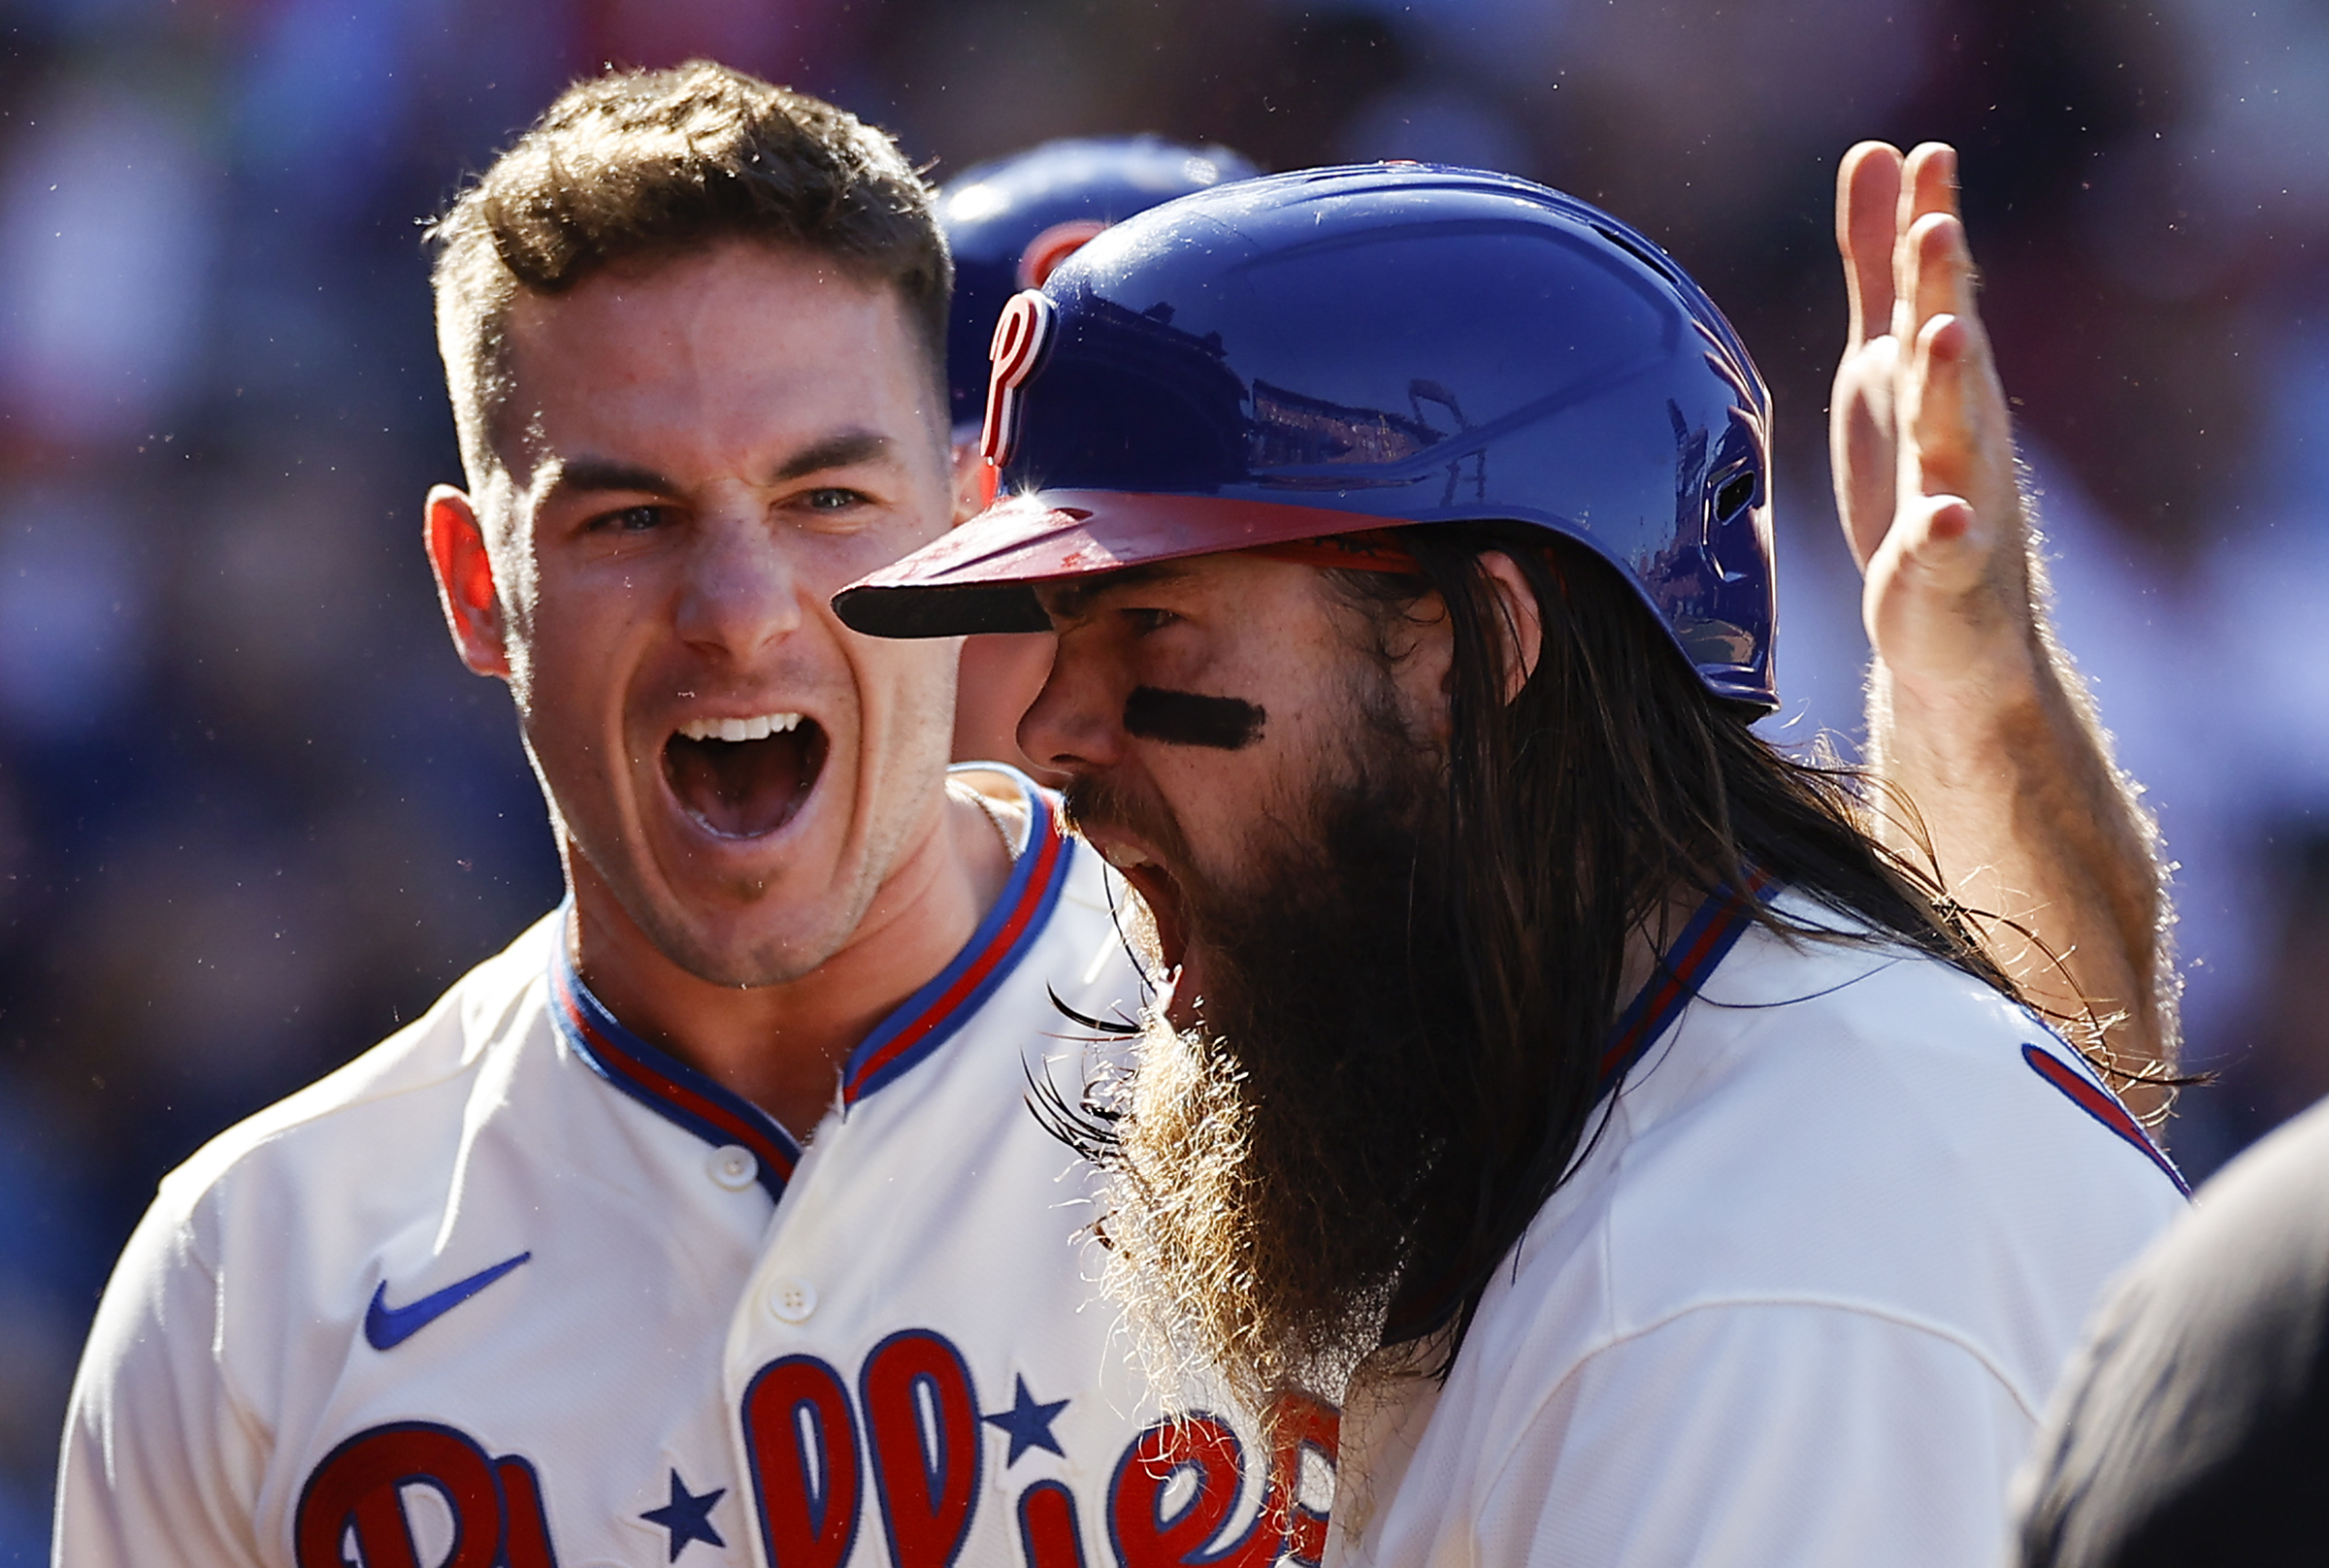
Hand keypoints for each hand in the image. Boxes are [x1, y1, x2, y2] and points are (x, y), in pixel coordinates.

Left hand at [1831, 141, 2038, 709]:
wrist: (1956, 626)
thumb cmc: (1918, 480)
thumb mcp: (1885, 362)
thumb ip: (1880, 266)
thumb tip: (1881, 153)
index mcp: (1938, 377)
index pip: (1933, 290)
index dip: (1927, 226)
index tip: (1926, 156)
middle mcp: (1959, 426)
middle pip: (1948, 348)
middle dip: (1943, 287)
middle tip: (1934, 224)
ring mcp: (1957, 496)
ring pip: (1953, 435)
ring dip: (1950, 384)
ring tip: (1943, 333)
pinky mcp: (1940, 573)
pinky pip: (1943, 552)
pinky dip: (1944, 535)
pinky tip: (1942, 521)